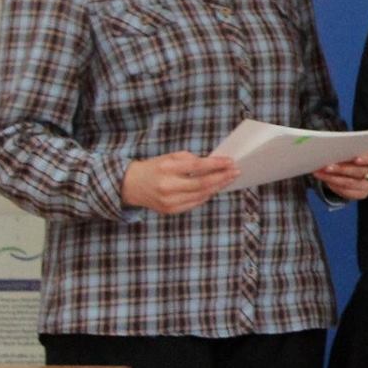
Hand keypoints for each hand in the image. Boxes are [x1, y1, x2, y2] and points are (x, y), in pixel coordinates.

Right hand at [122, 151, 238, 214]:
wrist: (132, 185)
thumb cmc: (155, 168)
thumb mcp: (169, 157)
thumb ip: (190, 159)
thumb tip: (214, 163)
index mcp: (166, 168)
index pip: (197, 166)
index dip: (216, 164)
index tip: (230, 162)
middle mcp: (168, 186)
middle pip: (202, 183)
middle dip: (222, 177)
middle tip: (236, 171)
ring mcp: (169, 201)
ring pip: (201, 195)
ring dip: (218, 187)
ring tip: (229, 179)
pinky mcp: (170, 210)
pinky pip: (194, 203)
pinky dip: (206, 195)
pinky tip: (215, 189)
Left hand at [315, 149, 367, 201]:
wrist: (353, 168)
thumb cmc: (352, 155)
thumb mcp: (352, 149)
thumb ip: (347, 149)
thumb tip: (331, 150)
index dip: (367, 158)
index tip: (355, 159)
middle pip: (361, 172)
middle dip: (342, 169)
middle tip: (327, 167)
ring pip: (353, 183)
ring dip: (335, 179)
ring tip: (322, 174)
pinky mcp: (364, 194)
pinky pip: (350, 193)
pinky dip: (336, 187)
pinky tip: (327, 182)